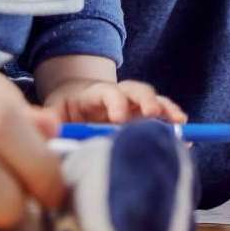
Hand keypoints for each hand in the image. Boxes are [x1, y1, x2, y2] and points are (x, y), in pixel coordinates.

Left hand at [40, 78, 185, 124]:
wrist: (75, 102)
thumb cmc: (63, 110)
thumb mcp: (51, 111)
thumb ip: (46, 119)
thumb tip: (43, 124)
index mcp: (95, 94)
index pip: (107, 92)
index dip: (115, 102)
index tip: (117, 118)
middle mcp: (119, 96)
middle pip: (137, 91)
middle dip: (146, 101)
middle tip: (152, 115)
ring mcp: (134, 106)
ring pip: (154, 101)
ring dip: (166, 110)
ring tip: (178, 122)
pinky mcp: (144, 119)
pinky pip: (163, 119)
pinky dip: (173, 127)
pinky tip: (186, 140)